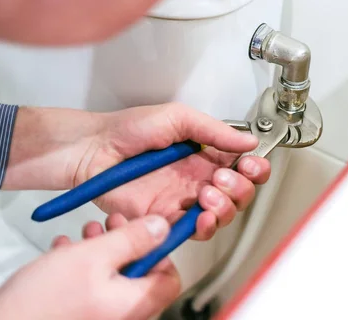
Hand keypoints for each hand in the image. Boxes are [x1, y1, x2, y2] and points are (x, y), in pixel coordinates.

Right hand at [0, 214, 179, 319]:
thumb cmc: (41, 303)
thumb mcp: (94, 256)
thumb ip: (132, 240)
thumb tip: (161, 228)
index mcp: (135, 304)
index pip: (170, 279)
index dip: (161, 252)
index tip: (146, 231)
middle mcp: (123, 315)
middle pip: (140, 275)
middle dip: (125, 243)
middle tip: (112, 225)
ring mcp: (101, 317)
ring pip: (115, 278)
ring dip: (103, 250)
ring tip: (86, 233)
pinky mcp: (82, 315)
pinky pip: (94, 288)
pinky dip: (85, 266)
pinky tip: (66, 251)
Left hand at [3, 102, 270, 239]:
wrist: (93, 149)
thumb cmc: (128, 128)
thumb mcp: (177, 117)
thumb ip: (214, 130)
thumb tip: (249, 141)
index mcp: (204, 153)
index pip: (242, 165)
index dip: (254, 168)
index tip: (251, 164)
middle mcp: (197, 177)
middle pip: (239, 193)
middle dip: (240, 188)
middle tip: (222, 178)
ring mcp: (183, 199)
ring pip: (222, 214)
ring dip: (225, 207)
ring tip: (208, 193)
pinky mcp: (166, 218)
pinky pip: (195, 230)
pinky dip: (205, 226)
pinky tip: (201, 215)